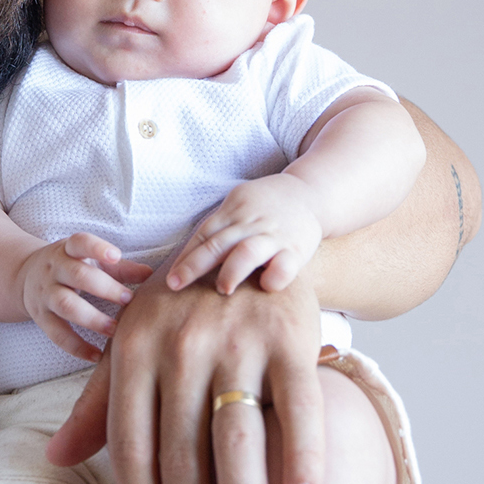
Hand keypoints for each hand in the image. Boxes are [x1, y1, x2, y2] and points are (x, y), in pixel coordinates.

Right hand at [15, 234, 152, 362]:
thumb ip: (120, 268)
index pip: (79, 242)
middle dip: (104, 288)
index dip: (96, 248)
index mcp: (68, 250)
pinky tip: (97, 355)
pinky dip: (77, 347)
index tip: (115, 256)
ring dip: (92, 319)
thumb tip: (152, 275)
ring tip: (115, 330)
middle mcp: (54, 269)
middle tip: (128, 300)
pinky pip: (57, 334)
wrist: (25, 276)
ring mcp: (45, 294)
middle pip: (76, 275)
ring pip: (65, 305)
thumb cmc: (70, 266)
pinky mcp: (40, 317)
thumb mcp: (90, 260)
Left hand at [47, 271, 324, 483]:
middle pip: (183, 453)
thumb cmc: (180, 310)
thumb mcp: (131, 345)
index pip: (131, 444)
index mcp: (132, 349)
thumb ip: (97, 405)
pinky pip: (297, 407)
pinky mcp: (289, 335)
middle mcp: (180, 345)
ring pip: (236, 438)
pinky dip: (303, 457)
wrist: (248, 242)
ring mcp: (236, 339)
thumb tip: (56, 460)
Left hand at [167, 175, 322, 294]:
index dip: (186, 257)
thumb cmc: (266, 208)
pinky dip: (275, 277)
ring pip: (247, 251)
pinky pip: (285, 266)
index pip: (204, 235)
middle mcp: (250, 224)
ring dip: (232, 271)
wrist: (311, 194)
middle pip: (218, 244)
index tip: (171, 279)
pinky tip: (266, 286)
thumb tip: (185, 261)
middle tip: (177, 284)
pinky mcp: (297, 249)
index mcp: (233, 212)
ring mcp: (273, 236)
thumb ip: (219, 230)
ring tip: (223, 289)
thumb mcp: (239, 207)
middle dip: (195, 265)